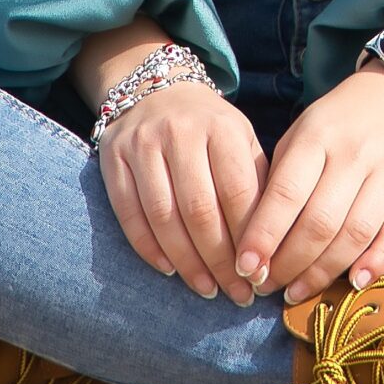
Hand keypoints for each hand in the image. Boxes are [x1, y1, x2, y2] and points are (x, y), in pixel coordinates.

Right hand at [97, 76, 268, 304]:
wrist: (156, 89)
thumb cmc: (211, 130)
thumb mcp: (243, 141)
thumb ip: (257, 185)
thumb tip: (271, 248)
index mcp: (222, 128)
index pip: (238, 191)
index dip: (250, 238)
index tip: (261, 274)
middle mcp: (181, 132)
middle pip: (200, 209)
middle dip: (221, 259)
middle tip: (237, 294)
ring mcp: (142, 145)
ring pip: (164, 216)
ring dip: (187, 262)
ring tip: (207, 290)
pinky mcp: (112, 159)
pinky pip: (129, 214)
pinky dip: (148, 248)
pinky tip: (169, 270)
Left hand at [235, 65, 383, 304]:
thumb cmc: (341, 120)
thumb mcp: (304, 131)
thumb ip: (282, 178)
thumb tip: (256, 238)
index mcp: (318, 136)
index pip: (287, 194)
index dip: (264, 236)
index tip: (245, 267)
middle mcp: (356, 154)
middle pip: (320, 223)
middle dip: (288, 264)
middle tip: (266, 286)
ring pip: (355, 234)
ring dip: (323, 273)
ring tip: (296, 292)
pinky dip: (376, 262)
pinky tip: (353, 282)